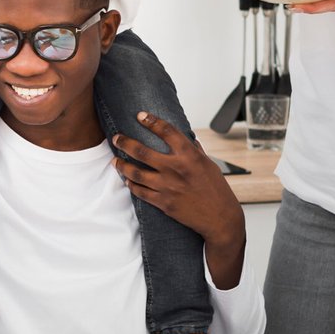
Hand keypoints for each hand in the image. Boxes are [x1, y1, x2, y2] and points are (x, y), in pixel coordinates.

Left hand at [111, 114, 244, 251]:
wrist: (220, 217)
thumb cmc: (216, 189)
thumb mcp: (208, 164)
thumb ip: (194, 151)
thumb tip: (186, 137)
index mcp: (189, 156)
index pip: (166, 131)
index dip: (151, 121)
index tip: (140, 115)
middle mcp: (176, 169)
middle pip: (142, 151)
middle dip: (125, 142)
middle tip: (116, 138)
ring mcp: (167, 186)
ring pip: (135, 173)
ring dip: (122, 165)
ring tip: (115, 160)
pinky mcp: (163, 202)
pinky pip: (140, 191)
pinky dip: (131, 184)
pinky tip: (127, 180)